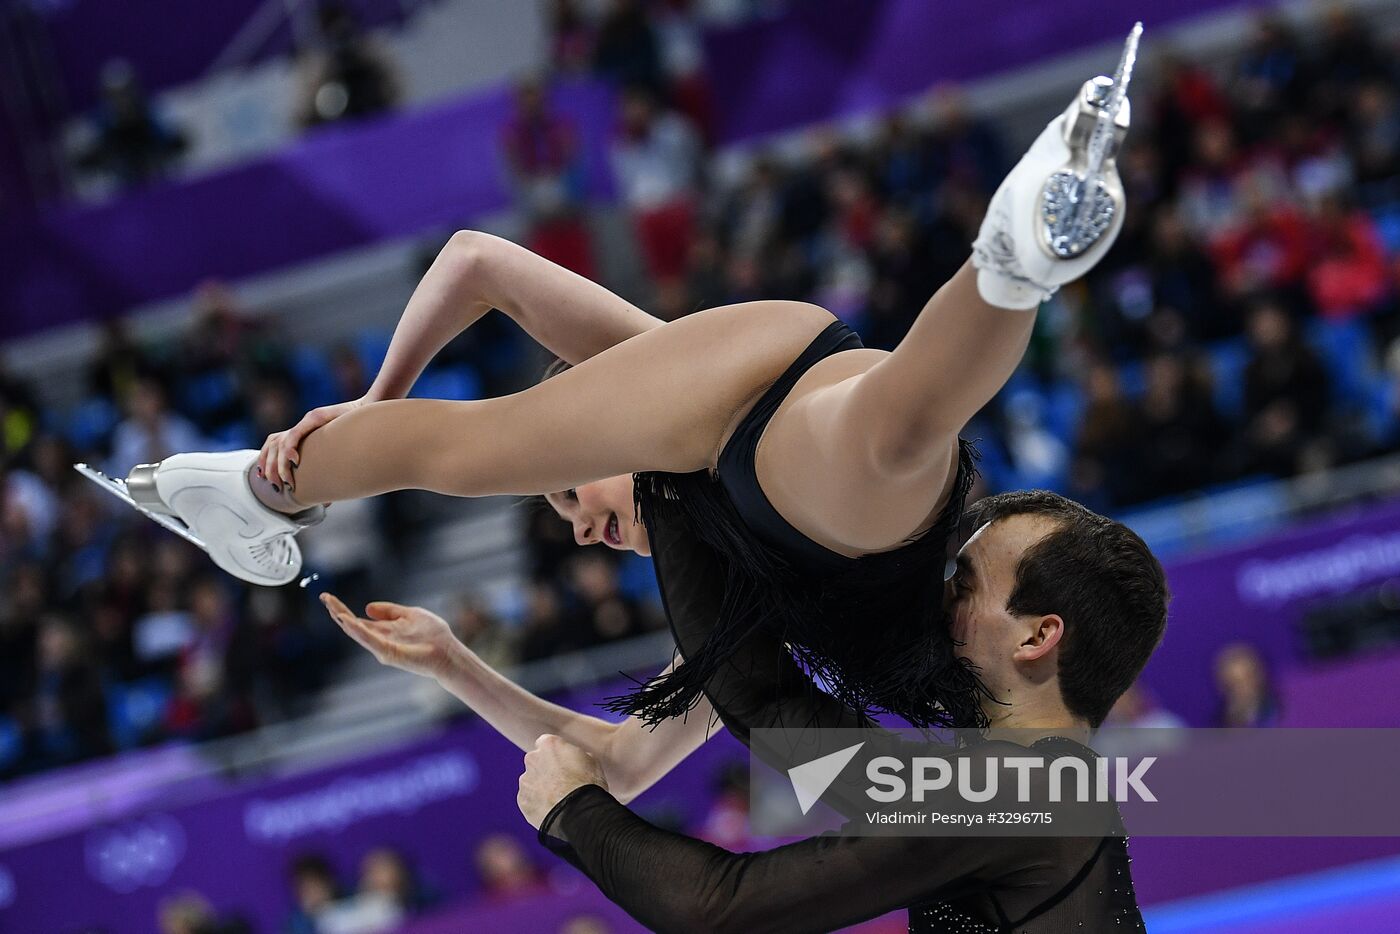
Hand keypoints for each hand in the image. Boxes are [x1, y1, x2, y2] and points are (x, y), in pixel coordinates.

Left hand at [258, 396, 368, 487]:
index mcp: (303, 434)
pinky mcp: (316, 417)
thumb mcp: (338, 460)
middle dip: (269, 467)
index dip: (264, 460)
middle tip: (275, 485)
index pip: (273, 444)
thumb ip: (329, 475)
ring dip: (279, 463)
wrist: (372, 414)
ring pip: (280, 443)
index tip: (262, 478)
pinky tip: (295, 461)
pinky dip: (290, 448)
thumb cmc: (360, 440)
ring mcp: (307, 421)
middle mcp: (301, 426)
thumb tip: (328, 501)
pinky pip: (295, 434)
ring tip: (286, 479)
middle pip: (272, 445)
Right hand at [321, 592, 460, 680]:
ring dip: (344, 620)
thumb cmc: (433, 635)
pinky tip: (349, 621)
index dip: (341, 608)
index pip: (357, 619)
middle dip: (337, 612)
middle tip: (324, 597)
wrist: (447, 651)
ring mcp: (382, 648)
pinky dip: (359, 631)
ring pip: (357, 633)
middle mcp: (379, 640)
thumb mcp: (410, 614)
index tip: (327, 597)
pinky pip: (371, 641)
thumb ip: (390, 611)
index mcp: (383, 630)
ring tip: (332, 607)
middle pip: (352, 626)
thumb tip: (367, 607)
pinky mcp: (389, 654)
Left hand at [518, 734, 607, 829]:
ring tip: (557, 799)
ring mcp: (525, 780)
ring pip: (531, 781)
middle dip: (545, 769)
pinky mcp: (522, 800)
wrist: (578, 813)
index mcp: (549, 745)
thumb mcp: (590, 760)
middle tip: (560, 782)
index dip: (555, 753)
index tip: (562, 762)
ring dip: (540, 787)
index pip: (546, 742)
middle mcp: (532, 759)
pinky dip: (537, 803)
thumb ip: (575, 755)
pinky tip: (551, 809)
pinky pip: (528, 799)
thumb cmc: (587, 784)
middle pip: (536, 761)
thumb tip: (573, 759)